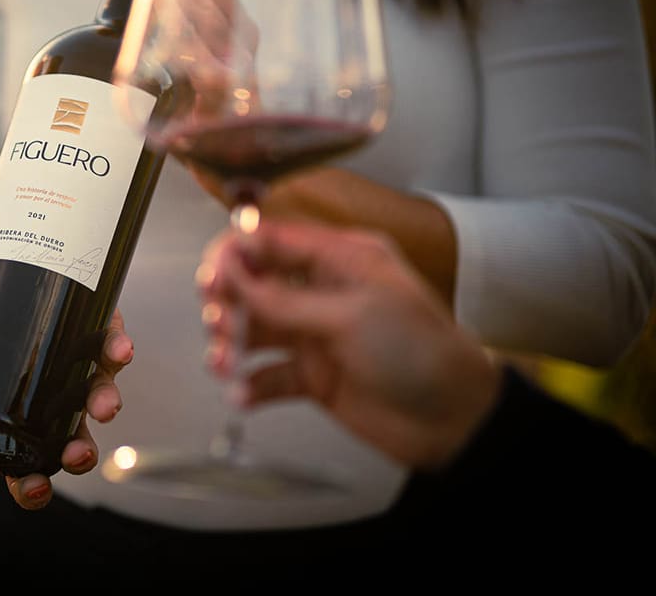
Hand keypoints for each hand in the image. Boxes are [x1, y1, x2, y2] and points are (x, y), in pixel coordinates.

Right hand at [0, 309, 133, 509]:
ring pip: (101, 396)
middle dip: (78, 453)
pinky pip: (112, 345)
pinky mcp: (96, 333)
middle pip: (73, 441)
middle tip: (75, 457)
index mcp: (21, 422)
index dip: (34, 485)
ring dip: (105, 403)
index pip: (30, 467)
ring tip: (104, 408)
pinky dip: (118, 349)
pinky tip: (119, 351)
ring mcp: (81, 370)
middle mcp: (58, 402)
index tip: (37, 488)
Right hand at [196, 221, 500, 469]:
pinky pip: (266, 374)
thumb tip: (232, 274)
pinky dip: (248, 385)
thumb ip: (284, 300)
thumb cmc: (423, 354)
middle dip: (228, 302)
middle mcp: (323, 291)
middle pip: (254, 284)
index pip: (273, 241)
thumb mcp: (351, 315)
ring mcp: (315, 334)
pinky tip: (243, 396)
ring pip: (253, 330)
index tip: (210, 276)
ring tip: (225, 365)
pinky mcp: (312, 376)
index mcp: (341, 259)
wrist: (454, 422)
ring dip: (230, 346)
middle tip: (217, 323)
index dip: (235, 254)